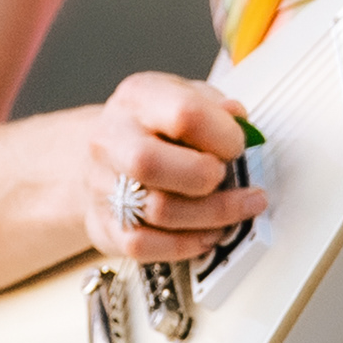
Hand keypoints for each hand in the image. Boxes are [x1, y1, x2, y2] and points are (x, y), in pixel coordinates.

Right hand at [76, 71, 262, 263]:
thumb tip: (238, 122)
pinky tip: (209, 234)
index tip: (239, 147)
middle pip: (148, 163)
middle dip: (204, 177)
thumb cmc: (153, 127)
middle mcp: (113, 139)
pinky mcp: (106, 225)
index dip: (224, 135)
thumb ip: (215, 107)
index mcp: (138, 98)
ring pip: (157, 210)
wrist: (103, 153)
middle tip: (230, 180)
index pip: (184, 114)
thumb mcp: (184, 97)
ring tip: (238, 210)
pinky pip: (144, 245)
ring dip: (211, 216)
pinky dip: (187, 244)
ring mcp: (104, 185)